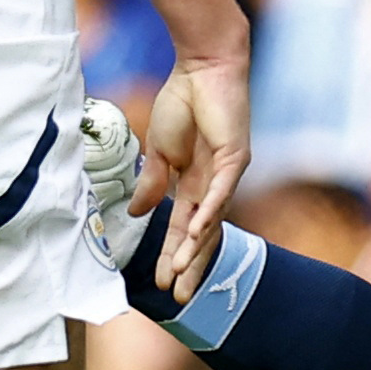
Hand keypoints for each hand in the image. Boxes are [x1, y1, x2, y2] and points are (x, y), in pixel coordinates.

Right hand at [142, 51, 252, 300]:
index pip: (182, 229)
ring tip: (180, 275)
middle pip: (201, 236)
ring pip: (210, 222)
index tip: (160, 283)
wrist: (201, 69)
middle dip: (189, 267)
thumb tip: (136, 213)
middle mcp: (213, 186)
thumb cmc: (181, 103)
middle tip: (180, 300)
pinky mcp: (234, 158)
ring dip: (194, 250)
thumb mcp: (158, 150)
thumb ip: (151, 182)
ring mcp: (227, 174)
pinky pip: (219, 193)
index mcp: (194, 184)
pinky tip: (196, 236)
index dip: (171, 255)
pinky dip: (208, 214)